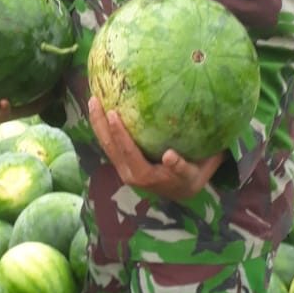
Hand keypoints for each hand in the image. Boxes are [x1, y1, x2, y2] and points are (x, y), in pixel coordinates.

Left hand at [88, 96, 224, 198]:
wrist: (178, 191)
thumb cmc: (192, 174)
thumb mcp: (199, 169)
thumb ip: (193, 159)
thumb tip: (184, 147)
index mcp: (163, 179)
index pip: (166, 170)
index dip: (171, 164)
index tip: (172, 156)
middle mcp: (140, 178)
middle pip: (124, 155)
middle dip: (115, 134)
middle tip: (110, 110)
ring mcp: (126, 171)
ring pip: (109, 148)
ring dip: (100, 125)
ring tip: (94, 101)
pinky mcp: (120, 163)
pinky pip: (108, 144)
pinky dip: (100, 126)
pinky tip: (96, 106)